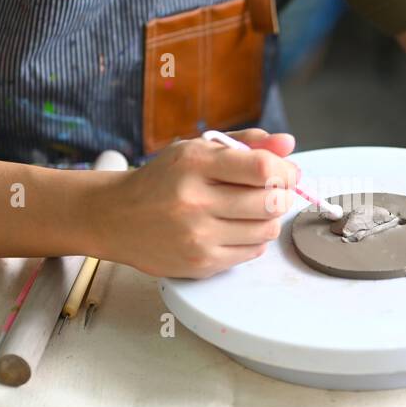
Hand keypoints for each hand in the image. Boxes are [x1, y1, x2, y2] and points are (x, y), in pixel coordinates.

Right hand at [98, 128, 296, 277]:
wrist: (118, 218)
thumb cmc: (161, 181)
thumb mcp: (197, 149)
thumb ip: (245, 144)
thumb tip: (287, 144)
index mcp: (195, 164)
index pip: (262, 168)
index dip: (286, 170)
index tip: (286, 172)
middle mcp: (195, 201)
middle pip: (271, 202)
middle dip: (282, 194)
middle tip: (273, 191)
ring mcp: (198, 236)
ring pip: (267, 230)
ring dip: (269, 218)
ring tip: (252, 210)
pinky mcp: (201, 262)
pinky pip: (252, 252)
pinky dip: (253, 239)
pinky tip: (235, 228)